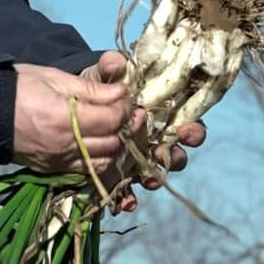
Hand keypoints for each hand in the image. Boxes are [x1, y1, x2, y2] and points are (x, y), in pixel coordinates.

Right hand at [12, 63, 131, 173]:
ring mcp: (59, 161)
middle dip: (127, 127)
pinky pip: (88, 171)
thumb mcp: (54, 78)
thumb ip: (90, 89)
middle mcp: (64, 146)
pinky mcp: (53, 170)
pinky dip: (101, 160)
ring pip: (105, 162)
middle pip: (113, 143)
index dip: (125, 107)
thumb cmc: (18, 87)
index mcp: (65, 119)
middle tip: (130, 112)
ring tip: (118, 129)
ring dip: (117, 146)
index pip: (112, 119)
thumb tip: (122, 93)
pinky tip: (102, 145)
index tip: (126, 96)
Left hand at [81, 51, 206, 211]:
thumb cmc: (97, 87)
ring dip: (153, 178)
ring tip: (146, 180)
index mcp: (160, 114)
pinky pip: (126, 190)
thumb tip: (116, 61)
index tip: (186, 130)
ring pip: (154, 173)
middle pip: (176, 153)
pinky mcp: (118, 173)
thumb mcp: (101, 74)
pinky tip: (123, 203)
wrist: (71, 105)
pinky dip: (127, 198)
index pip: (187, 123)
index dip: (192, 130)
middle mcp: (154, 139)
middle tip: (167, 155)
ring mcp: (138, 159)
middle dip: (176, 156)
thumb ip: (109, 66)